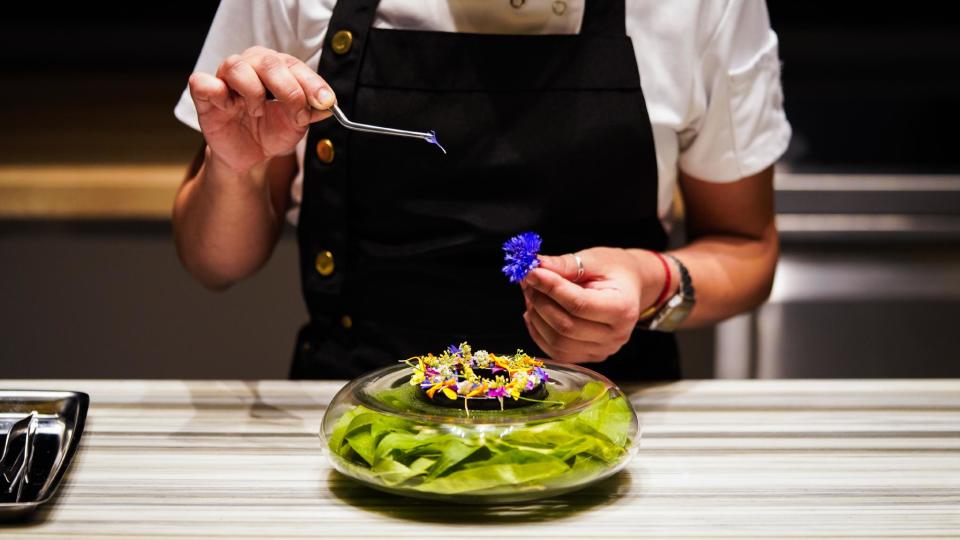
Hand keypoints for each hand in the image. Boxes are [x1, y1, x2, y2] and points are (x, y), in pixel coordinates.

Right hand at [188, 46, 335, 172]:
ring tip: (258, 112)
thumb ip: (312, 112)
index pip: (294, 65)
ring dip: (253, 92)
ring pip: (236, 66)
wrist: (250, 156)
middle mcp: (251, 65)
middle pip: (268, 61)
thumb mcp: (297, 124)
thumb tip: (328, 105)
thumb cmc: (272, 131)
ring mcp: (225, 78)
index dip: (312, 83)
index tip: (326, 101)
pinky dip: (218, 93)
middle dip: (289, 89)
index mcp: (276, 67)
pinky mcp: (204, 94)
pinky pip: (203, 81)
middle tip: (297, 114)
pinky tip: (230, 108)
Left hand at [521, 247, 665, 362]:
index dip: (551, 288)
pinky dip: (538, 331)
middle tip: (529, 281)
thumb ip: (566, 264)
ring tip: (533, 294)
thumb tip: (536, 267)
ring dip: (537, 316)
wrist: (630, 286)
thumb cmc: (615, 270)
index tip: (532, 273)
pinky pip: (556, 351)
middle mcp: (615, 336)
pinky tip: (536, 312)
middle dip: (541, 302)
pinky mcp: (588, 356)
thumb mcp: (595, 259)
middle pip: (566, 327)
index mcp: (622, 309)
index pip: (579, 304)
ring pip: (557, 342)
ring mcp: (602, 350)